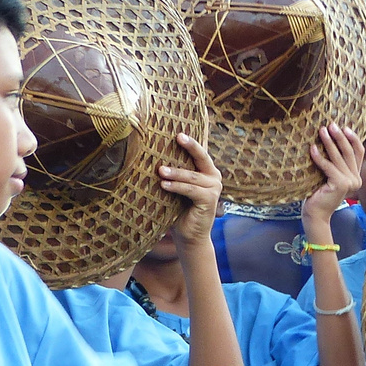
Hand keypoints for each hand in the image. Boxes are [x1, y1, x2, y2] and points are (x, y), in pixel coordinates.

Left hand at [162, 134, 222, 253]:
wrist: (189, 236)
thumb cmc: (179, 210)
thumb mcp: (175, 187)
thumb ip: (173, 173)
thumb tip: (152, 156)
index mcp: (206, 171)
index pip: (199, 151)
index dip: (191, 139)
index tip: (179, 129)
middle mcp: (213, 177)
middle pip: (201, 156)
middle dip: (189, 145)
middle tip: (177, 137)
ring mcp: (214, 188)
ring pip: (192, 175)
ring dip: (175, 172)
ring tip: (160, 170)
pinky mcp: (210, 200)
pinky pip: (191, 189)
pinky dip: (177, 187)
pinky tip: (164, 185)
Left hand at [300, 123, 363, 231]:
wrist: (316, 214)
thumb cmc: (319, 194)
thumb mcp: (329, 175)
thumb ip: (335, 163)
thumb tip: (330, 139)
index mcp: (356, 176)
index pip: (358, 152)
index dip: (352, 138)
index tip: (344, 127)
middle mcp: (356, 179)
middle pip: (349, 152)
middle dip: (339, 137)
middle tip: (330, 125)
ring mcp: (350, 182)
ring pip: (339, 157)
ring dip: (329, 142)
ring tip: (321, 131)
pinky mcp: (340, 185)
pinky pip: (328, 167)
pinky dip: (319, 157)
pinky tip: (312, 149)